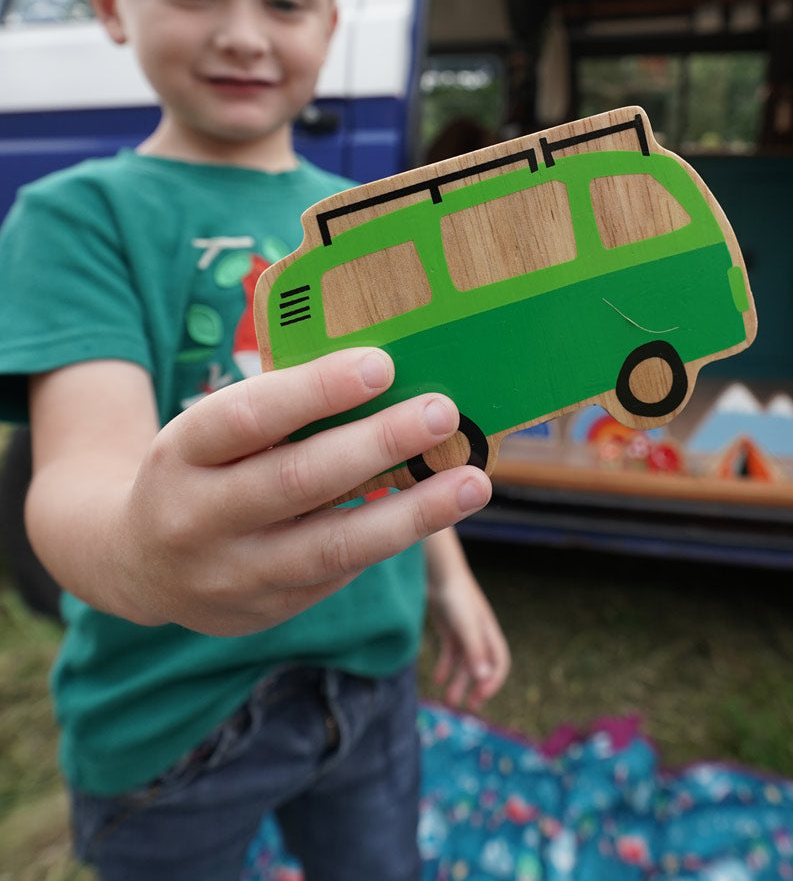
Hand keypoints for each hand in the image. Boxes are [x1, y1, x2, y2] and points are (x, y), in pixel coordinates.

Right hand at [28, 350, 491, 635]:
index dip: (316, 390)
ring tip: (473, 482)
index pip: (247, 416)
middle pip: (297, 480)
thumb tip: (384, 378)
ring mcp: (231, 576)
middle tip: (442, 410)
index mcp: (181, 453)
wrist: (137, 562)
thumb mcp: (210, 431)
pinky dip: (391, 539)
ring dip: (412, 514)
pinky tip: (434, 510)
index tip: (381, 363)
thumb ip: (276, 412)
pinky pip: (340, 575)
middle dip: (378, 443)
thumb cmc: (200, 470)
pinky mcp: (266, 611)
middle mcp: (197, 519)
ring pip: (333, 546)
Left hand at [426, 533, 510, 710]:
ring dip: (458, 682)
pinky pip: (450, 653)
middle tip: (468, 707)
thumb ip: (474, 651)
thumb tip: (484, 678)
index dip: (493, 681)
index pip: (500, 662)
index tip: (481, 697)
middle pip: (481, 666)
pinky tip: (436, 680)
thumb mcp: (465, 626)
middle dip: (476, 687)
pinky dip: (445, 668)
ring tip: (448, 700)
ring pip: (464, 663)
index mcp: (489, 632)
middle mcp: (479, 633)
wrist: (437, 572)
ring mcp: (463, 631)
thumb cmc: (455, 596)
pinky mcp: (449, 628)